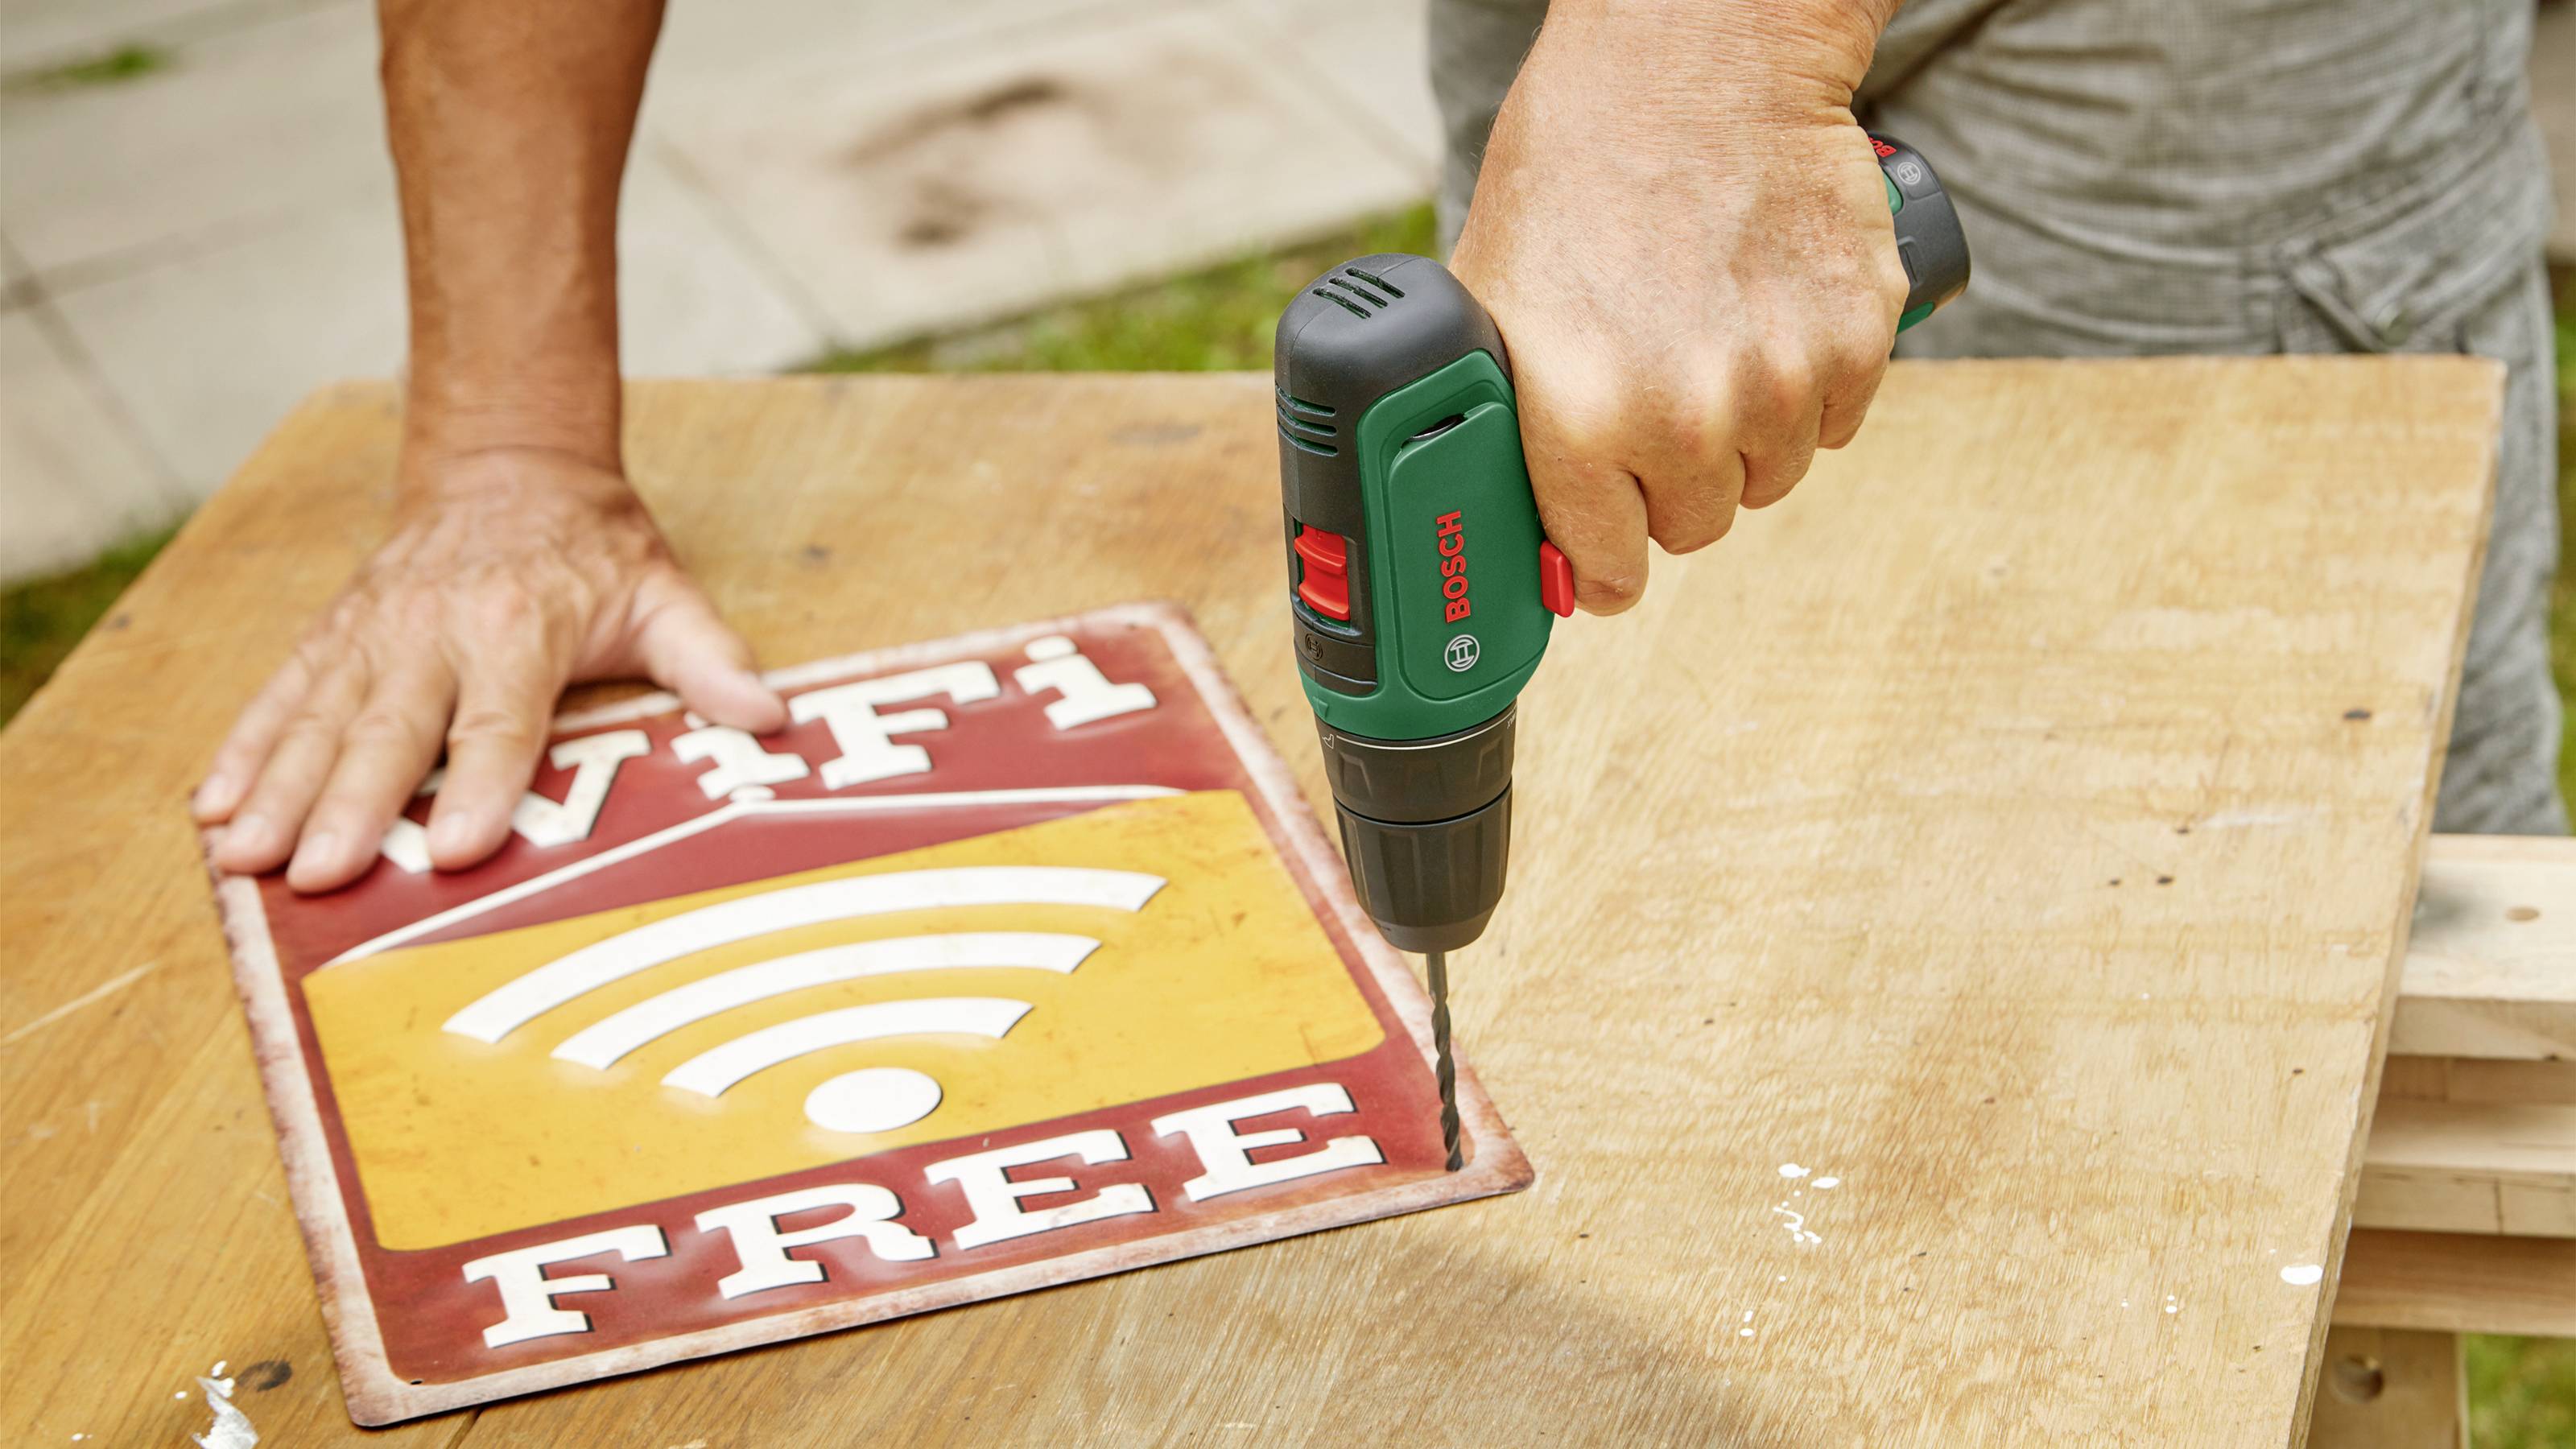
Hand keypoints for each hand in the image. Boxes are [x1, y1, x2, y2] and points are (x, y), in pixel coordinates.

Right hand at [193, 449, 785, 891]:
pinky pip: (280, 697)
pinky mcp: (334, 637)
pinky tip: (211, 808)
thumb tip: (769, 715)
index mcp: (522, 626)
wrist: (511, 466)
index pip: (500, 719)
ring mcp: (374, 633)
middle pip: (392, 729)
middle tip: (323, 873)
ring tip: (244, 856)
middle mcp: (436, 630)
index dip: (480, 783)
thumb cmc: (596, 552)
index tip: (458, 846)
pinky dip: (243, 751)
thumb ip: (711, 660)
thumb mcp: (667, 595)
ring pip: (319, 719)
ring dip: (279, 790)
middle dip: (353, 804)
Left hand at [1449, 0, 1907, 613]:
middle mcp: (1684, 419)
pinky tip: (1762, 319)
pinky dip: (1804, 390)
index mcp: (1581, 421)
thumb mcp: (1491, 299)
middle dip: (1667, 487)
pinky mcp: (1856, 342)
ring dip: (1740, 441)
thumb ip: (1499, 421)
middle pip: (1692, 529)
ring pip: (1766, 480)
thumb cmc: (1578, 167)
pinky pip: (1831, 423)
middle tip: (1649, 407)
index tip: (1601, 558)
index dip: (1599, 564)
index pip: (1607, 571)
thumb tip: (1504, 522)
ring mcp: (1781, 384)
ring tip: (1704, 345)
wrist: (1697, 61)